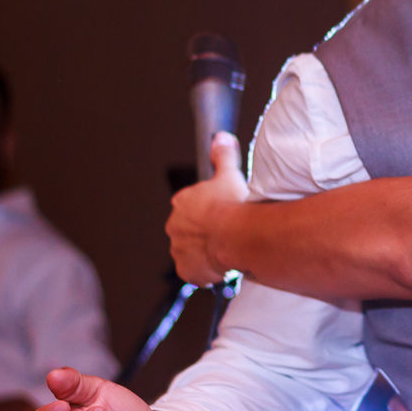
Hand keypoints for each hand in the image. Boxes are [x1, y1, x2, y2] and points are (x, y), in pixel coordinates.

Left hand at [167, 132, 249, 285]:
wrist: (237, 236)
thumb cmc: (233, 206)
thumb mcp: (230, 174)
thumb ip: (223, 155)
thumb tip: (220, 138)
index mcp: (182, 202)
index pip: (191, 207)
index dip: (208, 212)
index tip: (222, 213)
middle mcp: (174, 226)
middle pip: (189, 230)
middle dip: (204, 233)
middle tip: (226, 233)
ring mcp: (178, 250)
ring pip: (191, 251)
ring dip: (204, 252)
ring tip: (226, 250)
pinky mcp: (186, 270)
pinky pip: (194, 272)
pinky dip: (205, 271)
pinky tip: (221, 266)